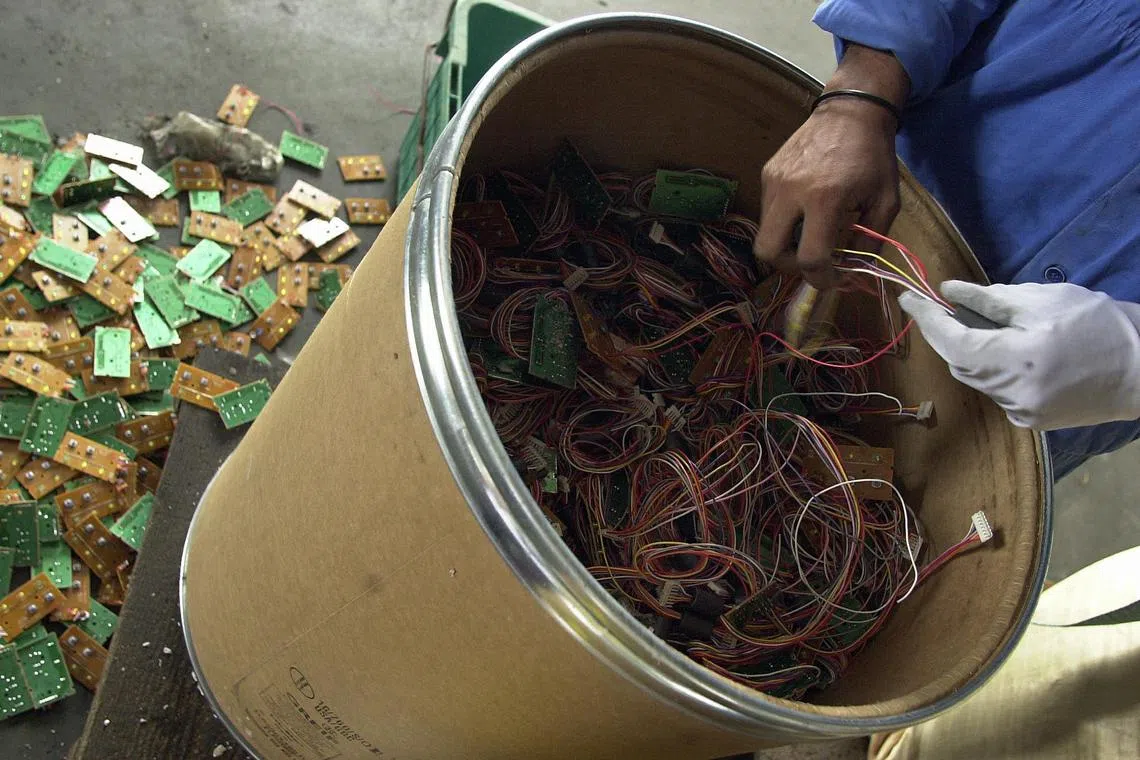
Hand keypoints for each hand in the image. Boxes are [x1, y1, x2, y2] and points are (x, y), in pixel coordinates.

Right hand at [754, 45, 908, 288]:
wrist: (852, 109)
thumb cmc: (874, 156)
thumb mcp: (886, 201)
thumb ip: (870, 242)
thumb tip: (855, 273)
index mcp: (824, 199)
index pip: (810, 258)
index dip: (821, 279)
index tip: (834, 279)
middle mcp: (791, 192)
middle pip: (768, 252)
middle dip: (790, 267)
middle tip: (812, 262)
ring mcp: (774, 182)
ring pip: (764, 232)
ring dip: (787, 243)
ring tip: (812, 234)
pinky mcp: (767, 173)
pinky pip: (768, 211)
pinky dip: (785, 220)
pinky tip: (806, 210)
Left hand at [899, 281, 1139, 429]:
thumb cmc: (1100, 325)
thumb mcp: (1043, 300)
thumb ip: (989, 299)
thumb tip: (948, 292)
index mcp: (1014, 360)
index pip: (950, 341)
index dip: (926, 319)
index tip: (909, 299)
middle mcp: (1011, 394)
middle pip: (960, 361)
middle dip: (951, 333)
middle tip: (951, 305)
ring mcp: (1021, 413)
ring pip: (978, 377)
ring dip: (976, 351)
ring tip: (996, 325)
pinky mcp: (1032, 421)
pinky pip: (998, 391)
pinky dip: (996, 369)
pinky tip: (1019, 351)